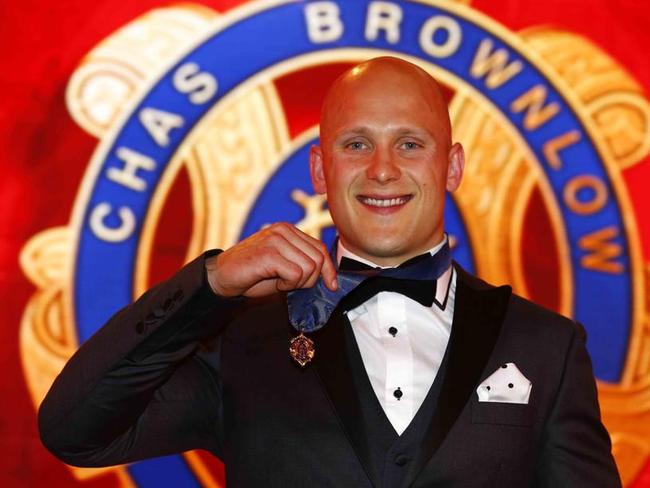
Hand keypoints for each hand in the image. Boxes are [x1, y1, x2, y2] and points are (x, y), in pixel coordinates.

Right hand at [205, 223, 337, 297]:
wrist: (221, 278)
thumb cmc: (253, 274)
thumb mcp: (284, 267)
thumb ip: (304, 264)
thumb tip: (330, 277)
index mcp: (288, 230)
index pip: (320, 248)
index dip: (328, 270)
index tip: (331, 285)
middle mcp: (283, 230)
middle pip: (318, 259)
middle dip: (310, 279)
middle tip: (290, 284)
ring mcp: (275, 239)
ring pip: (309, 267)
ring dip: (297, 283)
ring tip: (279, 281)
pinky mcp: (269, 253)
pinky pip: (296, 275)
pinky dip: (287, 285)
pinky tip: (274, 282)